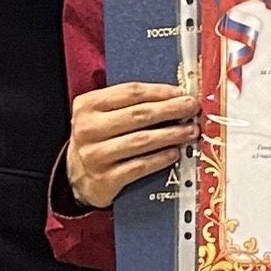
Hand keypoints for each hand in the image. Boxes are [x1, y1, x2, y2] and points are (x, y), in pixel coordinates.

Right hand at [67, 83, 197, 209]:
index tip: (181, 92)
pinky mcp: (105, 179)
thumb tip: (173, 96)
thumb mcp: (102, 114)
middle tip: (192, 108)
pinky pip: (139, 166)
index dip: (159, 91)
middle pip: (138, 114)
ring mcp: (96, 155)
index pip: (130, 92)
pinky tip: (174, 153)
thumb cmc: (98, 138)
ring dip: (171, 134)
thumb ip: (129, 103)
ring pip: (142, 141)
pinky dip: (160, 159)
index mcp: (88, 105)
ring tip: (190, 131)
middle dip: (171, 110)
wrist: (78, 175)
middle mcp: (89, 129)